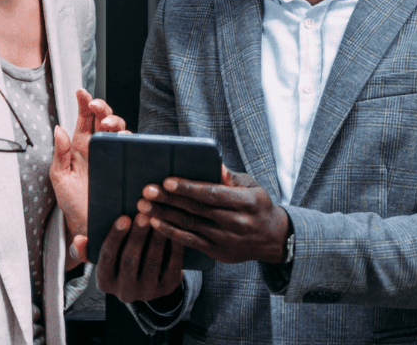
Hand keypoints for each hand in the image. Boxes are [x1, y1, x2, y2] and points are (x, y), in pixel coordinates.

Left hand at [52, 89, 127, 263]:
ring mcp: (115, 157)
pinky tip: (124, 139)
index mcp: (81, 148)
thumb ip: (59, 154)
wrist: (90, 228)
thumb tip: (58, 129)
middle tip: (96, 108)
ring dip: (116, 122)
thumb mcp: (60, 179)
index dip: (84, 103)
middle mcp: (100, 149)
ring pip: (121, 130)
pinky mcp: (127, 167)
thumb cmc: (73, 205)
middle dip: (102, 109)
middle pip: (105, 120)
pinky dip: (131, 140)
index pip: (84, 120)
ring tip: (108, 126)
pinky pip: (133, 149)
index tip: (81, 92)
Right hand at [94, 213, 184, 303]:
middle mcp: (125, 292)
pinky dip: (174, 246)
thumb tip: (78, 240)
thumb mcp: (106, 255)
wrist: (150, 277)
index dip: (115, 237)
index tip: (124, 217)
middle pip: (129, 261)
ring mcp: (147, 292)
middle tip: (144, 214)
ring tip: (160, 218)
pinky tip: (175, 229)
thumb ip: (88, 248)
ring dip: (156, 239)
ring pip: (152, 262)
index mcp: (105, 283)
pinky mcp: (168, 288)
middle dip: (137, 236)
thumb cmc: (122, 257)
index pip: (106, 259)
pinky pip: (173, 265)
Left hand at [142, 166, 291, 265]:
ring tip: (144, 206)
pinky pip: (189, 241)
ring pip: (189, 225)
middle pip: (196, 209)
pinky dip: (170, 232)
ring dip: (164, 215)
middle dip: (169, 199)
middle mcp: (235, 222)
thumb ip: (231, 178)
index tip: (168, 181)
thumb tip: (215, 165)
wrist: (273, 239)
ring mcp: (224, 239)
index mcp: (245, 202)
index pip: (212, 194)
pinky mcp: (216, 251)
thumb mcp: (253, 187)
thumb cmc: (258, 206)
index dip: (189, 188)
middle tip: (147, 191)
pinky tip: (154, 224)